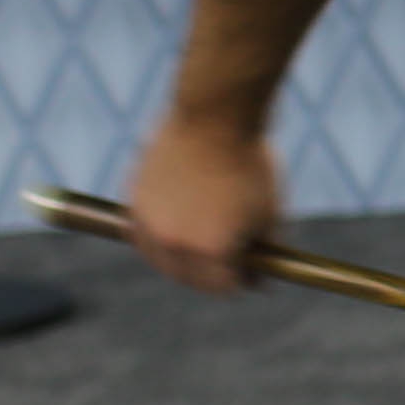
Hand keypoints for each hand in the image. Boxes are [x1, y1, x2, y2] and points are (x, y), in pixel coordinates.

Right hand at [122, 116, 283, 291]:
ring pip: (160, 259)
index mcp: (210, 252)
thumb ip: (265, 252)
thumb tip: (261, 279)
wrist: (216, 117)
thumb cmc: (250, 164)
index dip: (242, 281)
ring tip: (200, 247)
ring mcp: (148, 224)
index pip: (223, 288)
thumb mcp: (270, 214)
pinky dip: (158, 236)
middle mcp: (173, 244)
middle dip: (211, 275)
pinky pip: (142, 234)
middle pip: (189, 279)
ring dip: (180, 259)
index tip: (251, 272)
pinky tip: (176, 228)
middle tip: (228, 262)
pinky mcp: (134, 201)